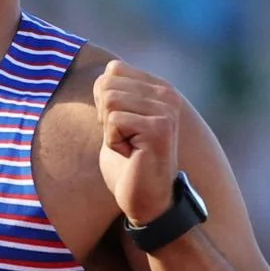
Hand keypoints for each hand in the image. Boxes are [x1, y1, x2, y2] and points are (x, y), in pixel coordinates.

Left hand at [94, 60, 180, 225]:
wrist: (146, 201)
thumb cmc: (128, 162)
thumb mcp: (118, 120)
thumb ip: (114, 94)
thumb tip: (102, 75)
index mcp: (159, 88)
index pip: (113, 69)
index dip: (104, 98)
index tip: (120, 124)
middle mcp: (167, 95)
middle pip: (107, 84)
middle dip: (104, 115)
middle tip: (124, 138)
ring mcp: (166, 111)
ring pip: (109, 100)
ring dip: (109, 129)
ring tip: (129, 146)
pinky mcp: (159, 129)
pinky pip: (114, 120)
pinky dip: (113, 142)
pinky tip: (131, 155)